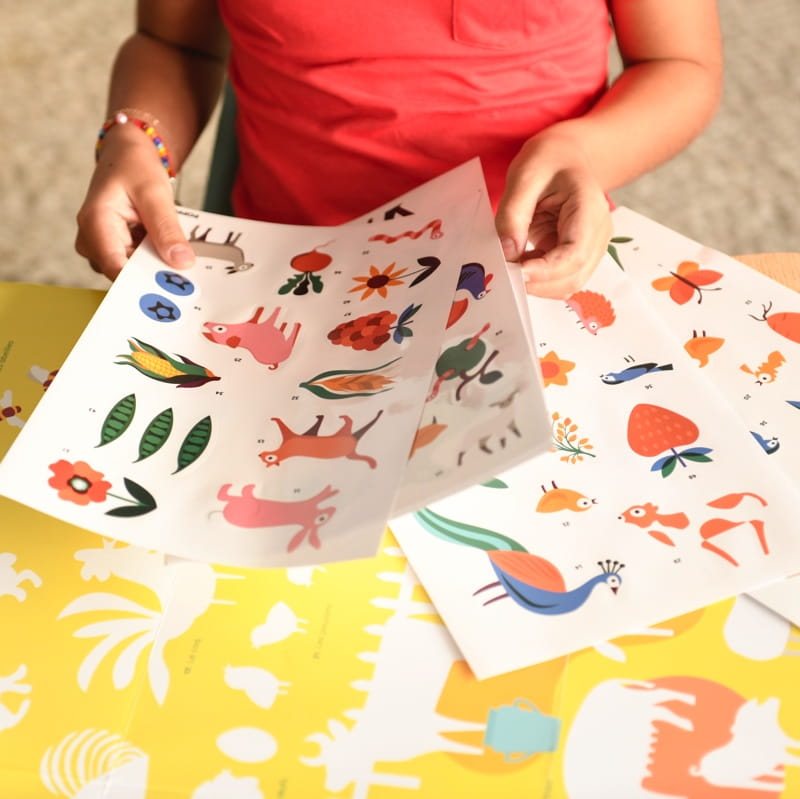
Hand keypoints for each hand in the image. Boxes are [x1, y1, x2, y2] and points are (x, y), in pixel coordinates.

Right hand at [75, 126, 193, 279]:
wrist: (126, 156)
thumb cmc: (135, 167)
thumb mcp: (155, 193)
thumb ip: (167, 229)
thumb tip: (181, 263)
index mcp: (95, 223)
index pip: (115, 268)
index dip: (143, 282)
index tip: (172, 289)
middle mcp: (91, 240)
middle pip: (124, 274)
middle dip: (155, 275)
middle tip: (185, 274)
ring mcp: (100, 248)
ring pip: (132, 272)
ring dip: (156, 267)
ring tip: (177, 256)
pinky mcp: (113, 250)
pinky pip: (136, 265)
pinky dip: (154, 260)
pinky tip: (168, 252)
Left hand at [495, 131, 611, 298]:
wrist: (566, 156)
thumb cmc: (549, 160)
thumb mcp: (524, 177)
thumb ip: (513, 215)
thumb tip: (507, 253)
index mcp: (589, 209)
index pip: (574, 254)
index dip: (545, 271)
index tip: (514, 272)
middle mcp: (598, 234)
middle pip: (573, 277)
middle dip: (537, 283)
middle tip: (504, 274)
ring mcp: (590, 247)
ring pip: (567, 284)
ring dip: (537, 284)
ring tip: (511, 265)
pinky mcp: (575, 255)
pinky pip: (558, 278)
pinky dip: (537, 278)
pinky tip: (519, 262)